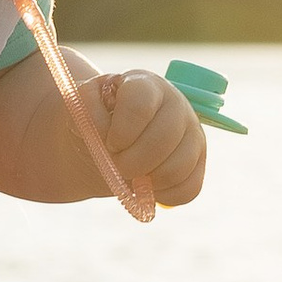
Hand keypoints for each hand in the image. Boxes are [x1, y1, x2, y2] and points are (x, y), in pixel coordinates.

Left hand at [93, 68, 206, 211]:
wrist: (109, 141)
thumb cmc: (98, 122)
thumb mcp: (82, 112)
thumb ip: (87, 115)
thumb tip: (105, 137)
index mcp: (143, 85)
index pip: (140, 105)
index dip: (122, 132)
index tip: (110, 144)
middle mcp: (175, 103)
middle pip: (164, 138)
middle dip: (133, 163)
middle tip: (117, 166)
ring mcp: (192, 131)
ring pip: (177, 168)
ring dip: (147, 181)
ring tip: (132, 175)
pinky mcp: (199, 160)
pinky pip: (189, 189)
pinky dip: (164, 196)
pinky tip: (149, 185)